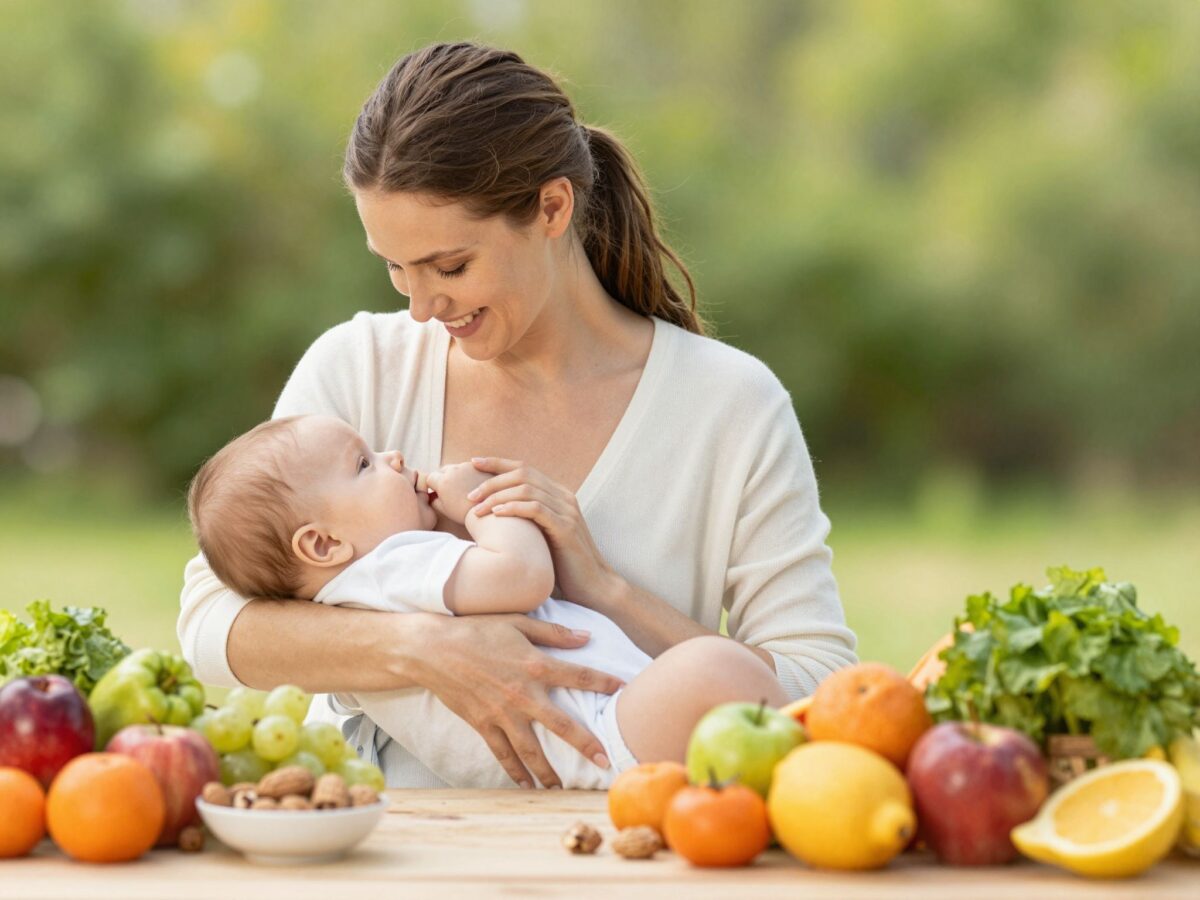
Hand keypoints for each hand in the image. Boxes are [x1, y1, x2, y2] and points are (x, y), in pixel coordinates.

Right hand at [410, 613, 623, 787]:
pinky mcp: (483, 725)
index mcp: (535, 665)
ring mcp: (502, 714)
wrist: (432, 649)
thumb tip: (586, 637)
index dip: (604, 682)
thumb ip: (554, 632)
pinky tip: (526, 784)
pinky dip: (514, 771)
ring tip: (563, 787)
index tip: (623, 690)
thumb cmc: (476, 630)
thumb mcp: (517, 622)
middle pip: (562, 725)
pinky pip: (502, 754)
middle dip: (586, 745)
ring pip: (531, 750)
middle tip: (605, 762)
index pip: (579, 676)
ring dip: (549, 771)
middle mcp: (522, 695)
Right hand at [426, 462, 490, 523]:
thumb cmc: (464, 514)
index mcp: (443, 481)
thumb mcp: (445, 510)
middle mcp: (454, 470)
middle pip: (443, 470)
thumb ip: (434, 500)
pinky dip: (469, 474)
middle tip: (450, 490)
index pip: (430, 477)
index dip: (432, 485)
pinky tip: (473, 485)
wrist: (488, 512)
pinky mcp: (480, 466)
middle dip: (443, 478)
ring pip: (456, 468)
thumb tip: (430, 495)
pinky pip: (470, 468)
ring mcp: (467, 466)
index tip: (436, 492)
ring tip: (463, 489)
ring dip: (456, 475)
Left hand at [468, 458, 623, 609]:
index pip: (524, 468)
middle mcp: (564, 497)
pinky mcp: (566, 528)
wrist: (593, 586)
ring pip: (527, 489)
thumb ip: (525, 519)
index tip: (473, 463)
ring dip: (498, 497)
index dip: (497, 463)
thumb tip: (493, 512)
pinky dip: (514, 508)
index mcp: (557, 494)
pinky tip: (497, 515)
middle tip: (470, 496)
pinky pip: (537, 509)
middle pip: (523, 473)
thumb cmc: (561, 564)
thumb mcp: (541, 535)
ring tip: (477, 510)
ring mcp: (567, 511)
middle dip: (492, 482)